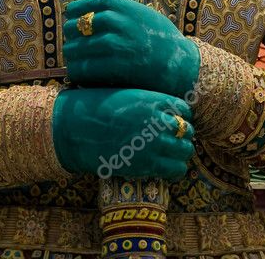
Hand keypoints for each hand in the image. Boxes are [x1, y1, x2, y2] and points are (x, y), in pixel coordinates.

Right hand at [52, 87, 194, 180]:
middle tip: (172, 140)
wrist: (77, 129)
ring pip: (185, 151)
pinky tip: (165, 168)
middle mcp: (158, 121)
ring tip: (169, 154)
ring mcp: (154, 144)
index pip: (184, 109)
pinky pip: (175, 170)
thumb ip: (148, 102)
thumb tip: (162, 112)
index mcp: (153, 99)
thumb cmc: (96, 107)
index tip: (173, 121)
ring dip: (180, 153)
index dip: (180, 116)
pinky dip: (174, 169)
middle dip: (182, 136)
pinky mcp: (147, 165)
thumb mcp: (126, 95)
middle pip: (187, 131)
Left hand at [63, 0, 199, 98]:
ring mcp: (117, 44)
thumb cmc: (162, 39)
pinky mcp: (116, 67)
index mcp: (123, 6)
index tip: (71, 18)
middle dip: (71, 36)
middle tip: (72, 44)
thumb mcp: (143, 14)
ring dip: (71, 56)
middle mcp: (118, 22)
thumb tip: (93, 13)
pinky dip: (78, 73)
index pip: (86, 6)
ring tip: (73, 61)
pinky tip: (81, 75)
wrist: (181, 64)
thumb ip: (121, 11)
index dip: (76, 12)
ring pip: (77, 48)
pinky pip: (85, 69)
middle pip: (77, 27)